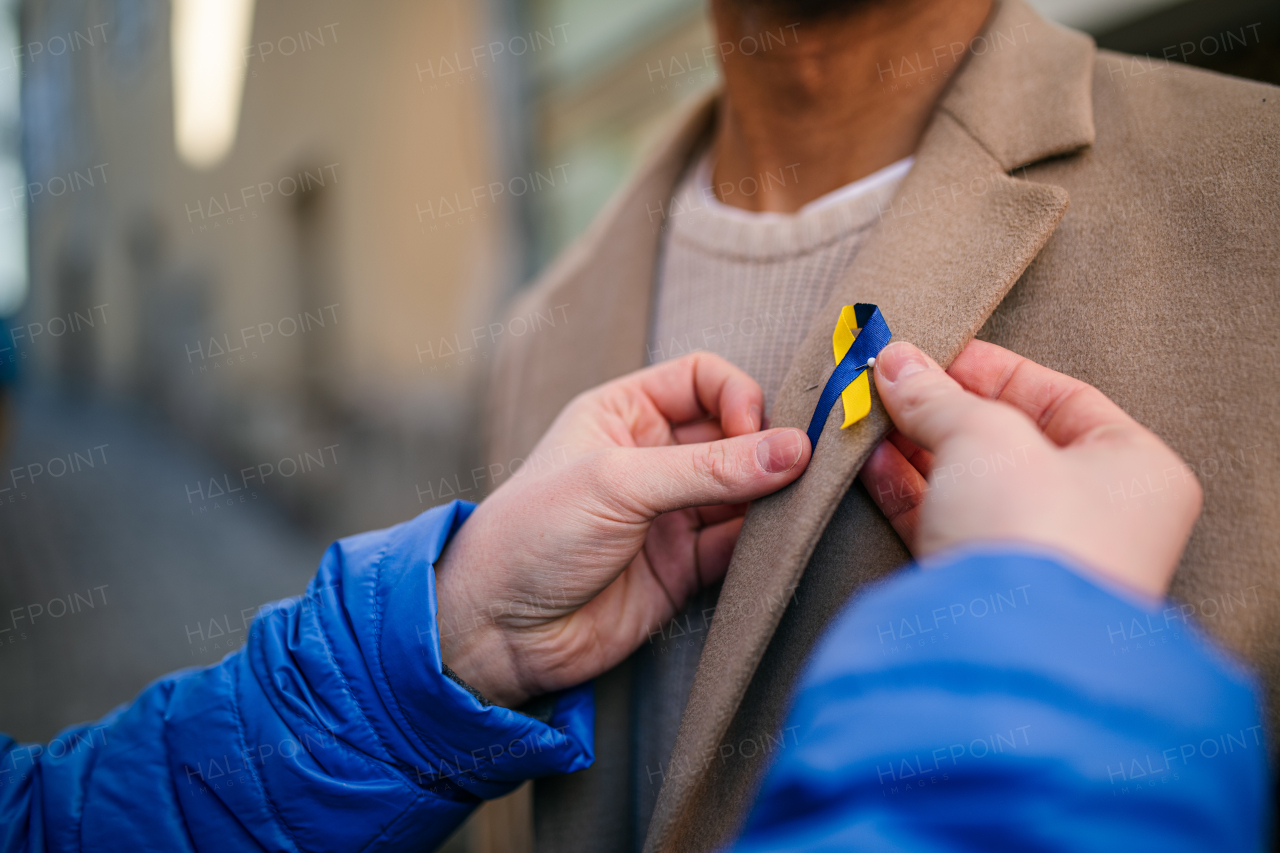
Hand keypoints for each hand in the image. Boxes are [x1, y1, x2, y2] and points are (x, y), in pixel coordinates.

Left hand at [434, 353, 810, 706]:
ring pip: (744, 492)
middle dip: (768, 447)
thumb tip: (795, 449)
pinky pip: (739, 545)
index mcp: (624, 413)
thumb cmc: (534, 535)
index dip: (738, 396)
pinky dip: (763, 543)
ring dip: (773, 497)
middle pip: (733, 434)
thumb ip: (708, 468)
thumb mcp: (618, 483)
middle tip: (800, 468)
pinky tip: (778, 542)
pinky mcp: (684, 567)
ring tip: (799, 507)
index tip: (755, 432)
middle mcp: (651, 457)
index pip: (703, 378)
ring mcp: (669, 513)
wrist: (498, 632)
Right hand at [859, 340, 1201, 599]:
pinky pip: (946, 524)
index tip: (930, 351)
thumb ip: (937, 395)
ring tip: (865, 416)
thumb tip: (893, 359)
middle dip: (942, 409)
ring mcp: (1041, 557)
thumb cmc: (1030, 528)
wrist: (1004, 651)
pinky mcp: (987, 592)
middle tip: (886, 380)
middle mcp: (1096, 515)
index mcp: (1132, 467)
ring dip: (915, 448)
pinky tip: (868, 462)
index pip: (1060, 397)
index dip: (990, 368)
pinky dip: (907, 492)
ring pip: (971, 485)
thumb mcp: (982, 435)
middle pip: (1009, 441)